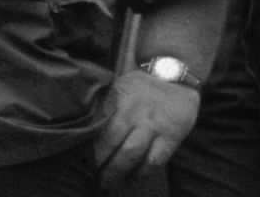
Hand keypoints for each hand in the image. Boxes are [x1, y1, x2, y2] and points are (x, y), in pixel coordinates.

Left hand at [96, 69, 199, 185]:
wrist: (175, 77)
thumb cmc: (143, 87)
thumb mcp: (122, 88)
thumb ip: (107, 106)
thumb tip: (88, 131)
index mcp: (119, 98)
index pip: (100, 126)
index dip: (91, 147)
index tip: (84, 161)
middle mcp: (135, 111)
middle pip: (113, 142)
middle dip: (102, 164)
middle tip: (96, 178)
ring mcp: (153, 125)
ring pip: (132, 154)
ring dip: (120, 172)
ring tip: (111, 182)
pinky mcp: (170, 137)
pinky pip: (153, 161)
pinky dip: (142, 173)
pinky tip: (133, 178)